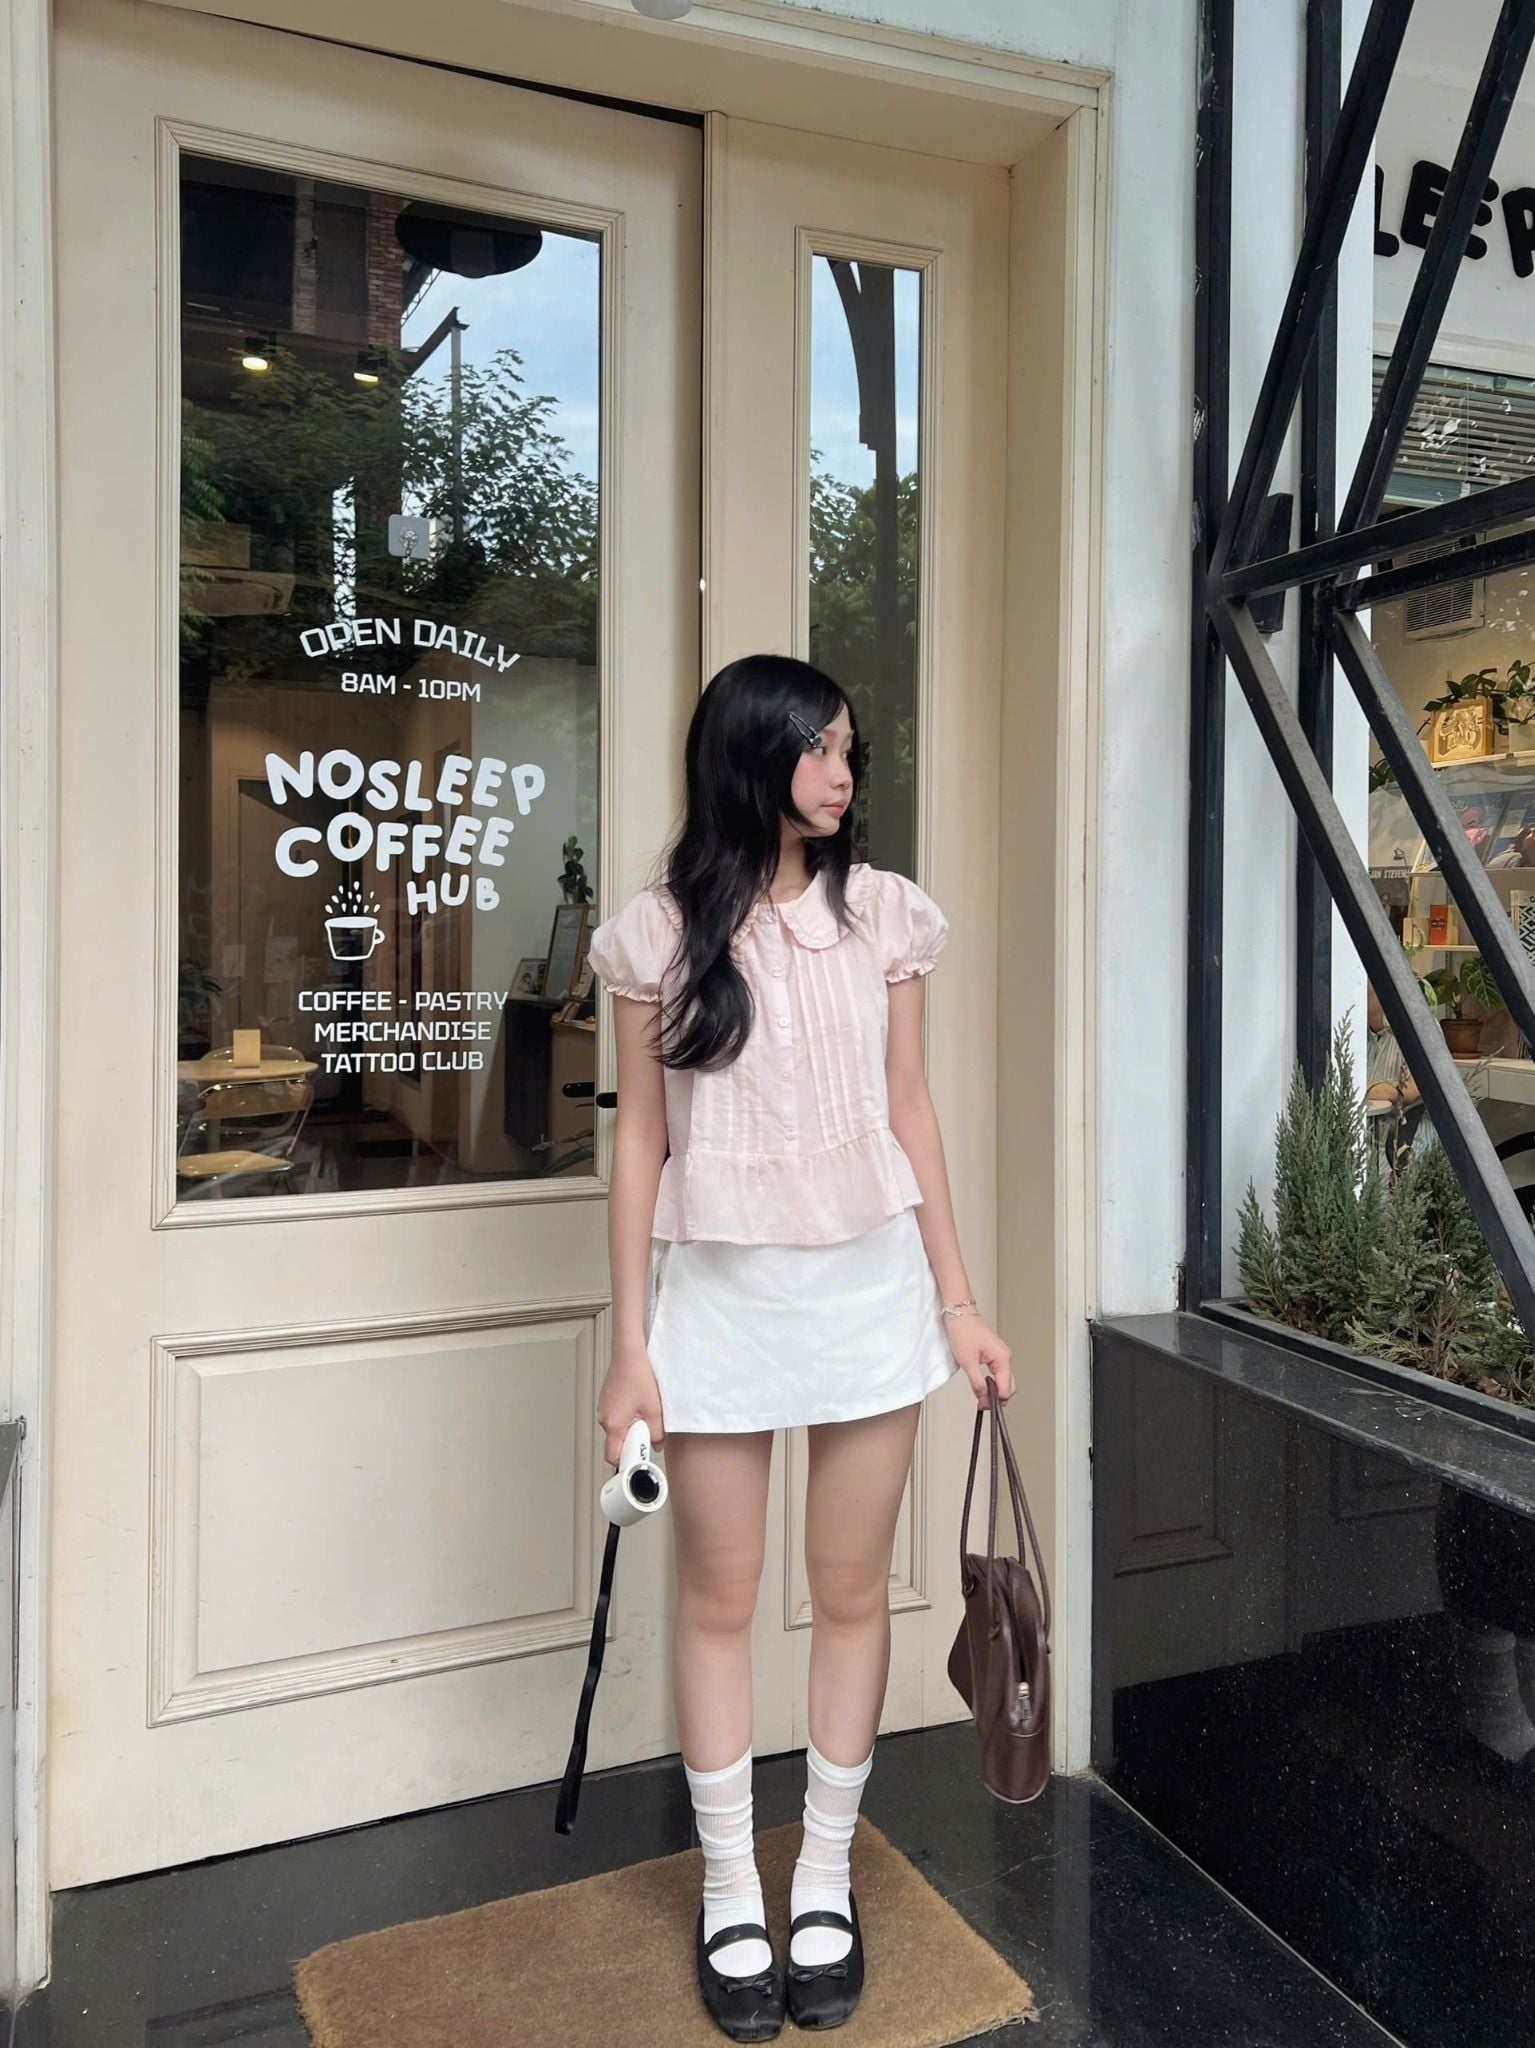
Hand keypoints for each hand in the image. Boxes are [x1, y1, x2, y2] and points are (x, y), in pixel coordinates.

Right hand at [598, 1334, 665, 1465]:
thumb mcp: (655, 1409)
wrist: (629, 1353)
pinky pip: (617, 1416)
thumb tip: (657, 1443)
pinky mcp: (607, 1400)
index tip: (638, 1462)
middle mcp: (605, 1418)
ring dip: (631, 1427)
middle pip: (616, 1443)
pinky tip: (638, 1403)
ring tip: (644, 1412)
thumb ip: (658, 1432)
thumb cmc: (638, 1375)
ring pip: (617, 1429)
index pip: (614, 1456)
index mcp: (614, 1424)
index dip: (627, 1462)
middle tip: (647, 1433)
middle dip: (632, 1442)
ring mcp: (604, 1408)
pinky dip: (627, 1416)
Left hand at [943, 1310, 1013, 1408]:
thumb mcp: (967, 1361)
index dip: (995, 1400)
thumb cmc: (963, 1329)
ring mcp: (1001, 1354)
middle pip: (1009, 1386)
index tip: (984, 1406)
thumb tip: (983, 1397)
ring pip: (1004, 1379)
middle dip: (997, 1398)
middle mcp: (1005, 1356)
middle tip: (982, 1404)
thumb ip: (977, 1382)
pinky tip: (983, 1384)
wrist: (958, 1312)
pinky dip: (993, 1381)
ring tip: (981, 1396)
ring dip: (995, 1390)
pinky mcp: (994, 1352)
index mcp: (1003, 1358)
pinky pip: (998, 1372)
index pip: (1006, 1388)